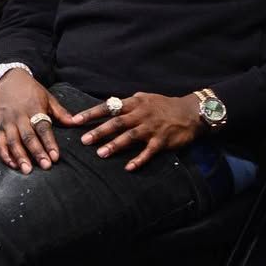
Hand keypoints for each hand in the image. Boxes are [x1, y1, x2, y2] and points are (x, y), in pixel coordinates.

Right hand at [0, 71, 77, 173]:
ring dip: (20, 157)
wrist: (8, 79)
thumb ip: (60, 112)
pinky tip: (12, 165)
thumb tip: (75, 123)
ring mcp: (7, 122)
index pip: (42, 127)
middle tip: (45, 166)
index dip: (49, 142)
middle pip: (28, 136)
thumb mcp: (47, 97)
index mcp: (34, 108)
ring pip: (13, 141)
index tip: (55, 156)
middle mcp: (19, 116)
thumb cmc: (30, 90)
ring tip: (27, 170)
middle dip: (37, 152)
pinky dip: (4, 155)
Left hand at [73, 92, 203, 170]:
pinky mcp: (162, 141)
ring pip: (130, 136)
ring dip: (115, 145)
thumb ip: (127, 103)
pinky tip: (129, 167)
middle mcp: (141, 114)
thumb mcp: (144, 98)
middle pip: (117, 123)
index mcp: (134, 103)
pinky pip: (149, 151)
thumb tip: (108, 105)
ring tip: (101, 154)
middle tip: (84, 140)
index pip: (109, 107)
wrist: (190, 112)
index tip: (75, 120)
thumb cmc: (163, 106)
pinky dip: (139, 159)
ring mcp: (152, 128)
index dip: (91, 113)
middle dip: (100, 131)